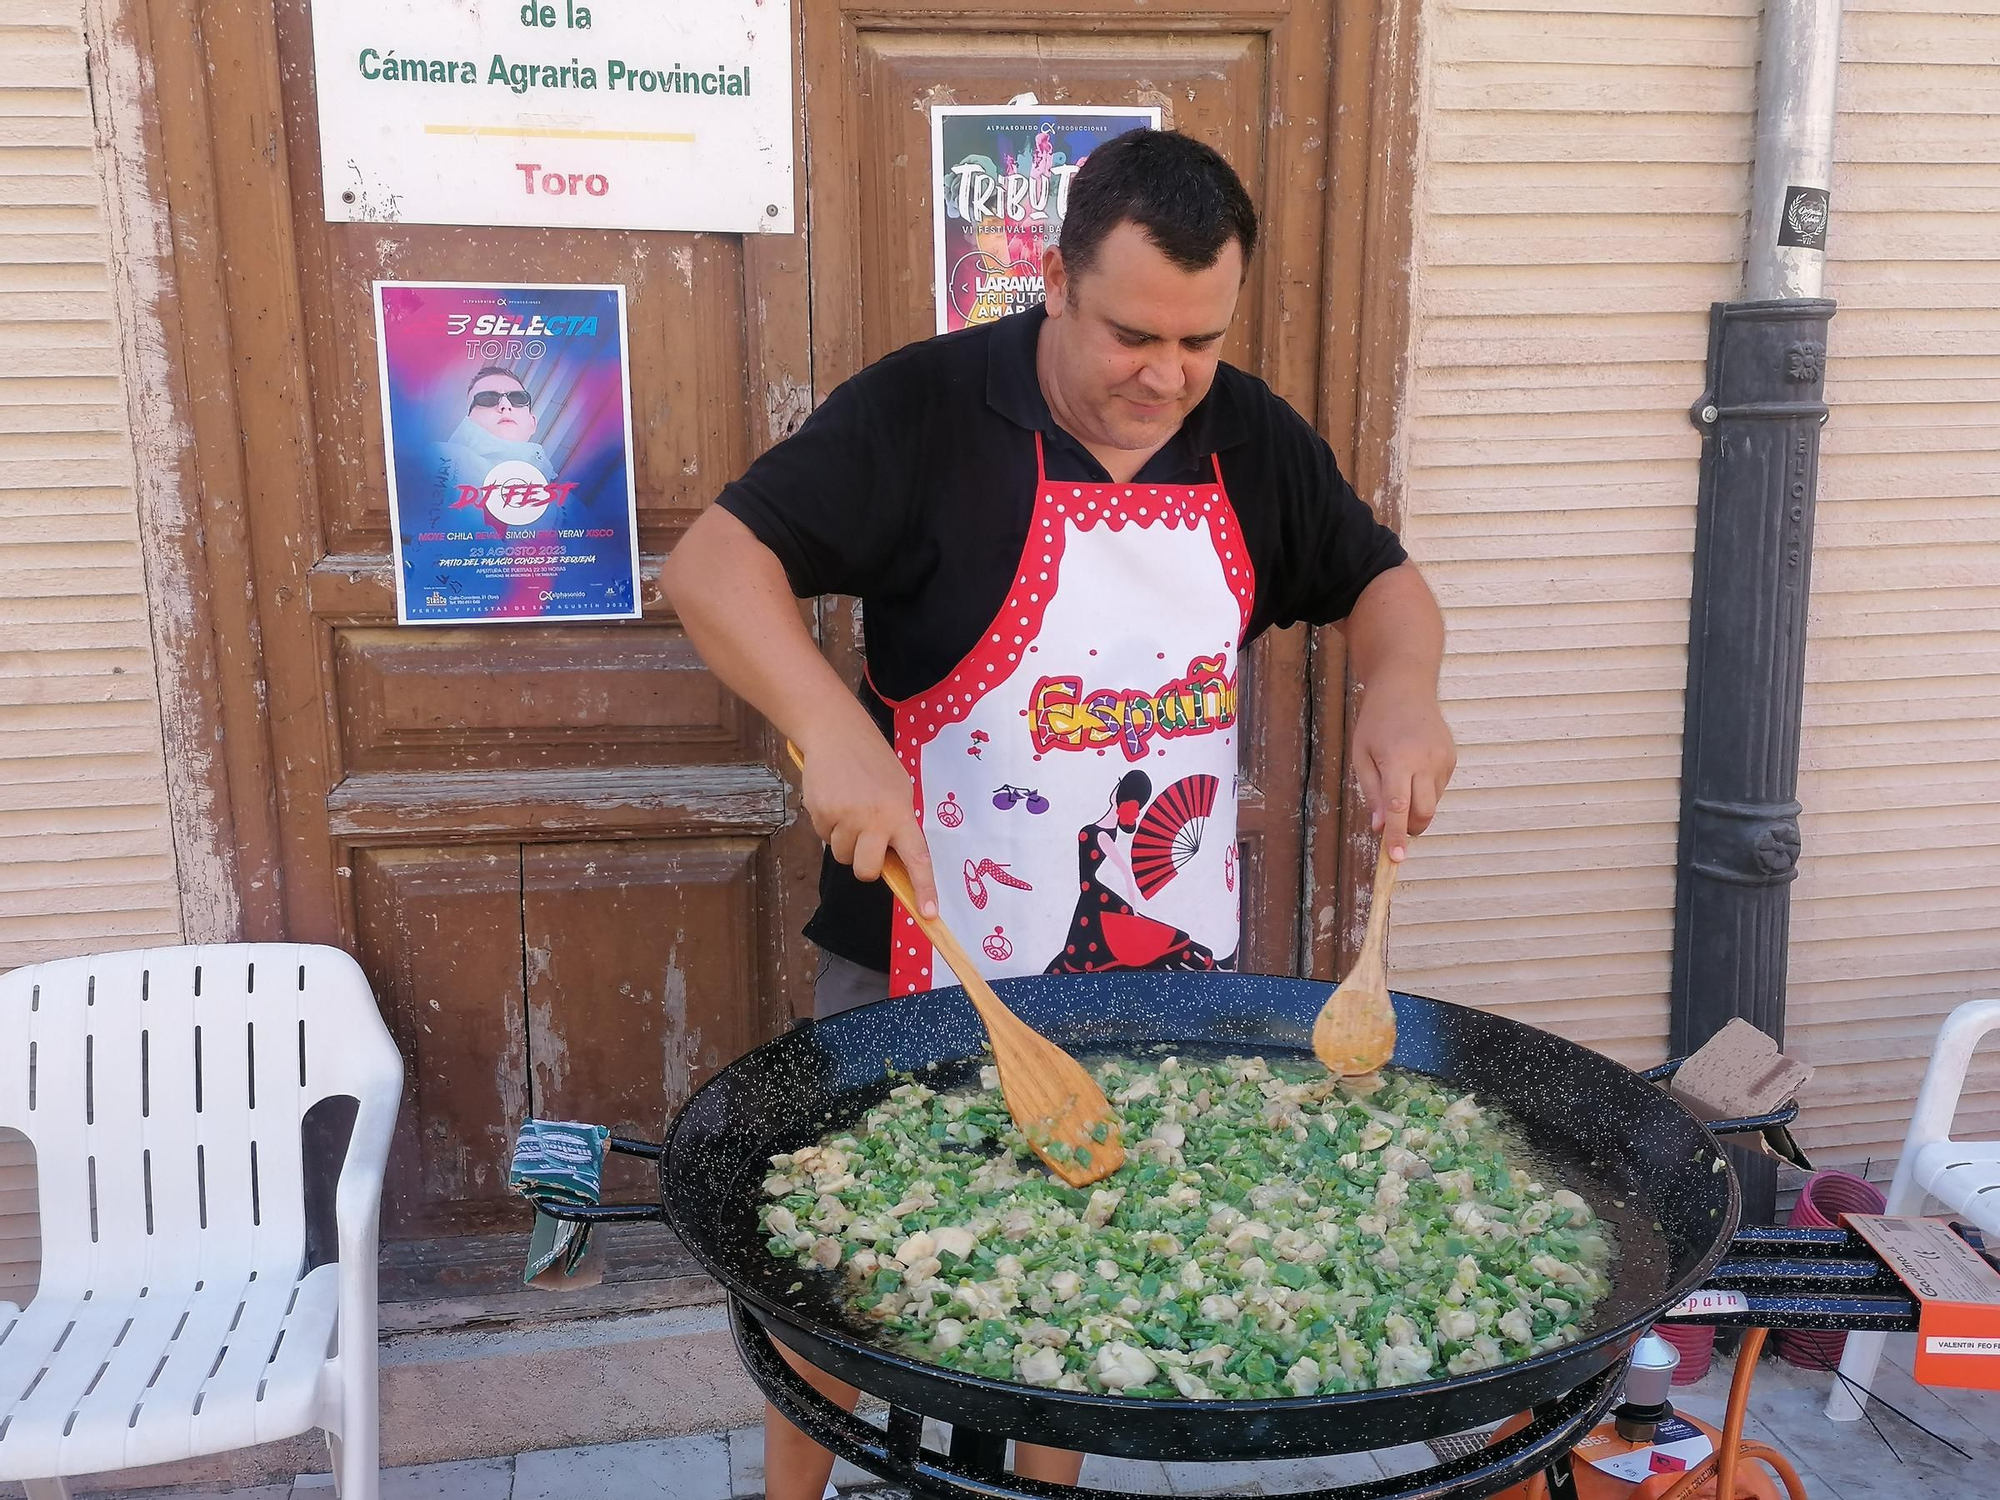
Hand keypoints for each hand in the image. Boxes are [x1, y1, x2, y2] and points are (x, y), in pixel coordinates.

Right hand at [797, 720, 940, 917]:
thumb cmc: (874, 764)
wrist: (837, 734)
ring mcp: (844, 817)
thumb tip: (893, 861)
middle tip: (866, 844)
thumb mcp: (899, 790)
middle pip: (866, 871)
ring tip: (849, 810)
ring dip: (845, 841)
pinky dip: (827, 826)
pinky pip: (823, 837)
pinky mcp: (819, 813)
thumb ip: (898, 824)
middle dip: (865, 865)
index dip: (924, 888)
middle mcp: (874, 819)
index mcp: (901, 813)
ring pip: (842, 855)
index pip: (917, 858)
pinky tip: (833, 800)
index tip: (929, 914)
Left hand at [1350, 672, 1455, 862]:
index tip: (1397, 858)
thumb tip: (1380, 827)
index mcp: (1399, 760)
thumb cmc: (1376, 722)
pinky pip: (1439, 788)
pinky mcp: (1452, 759)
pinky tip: (1413, 766)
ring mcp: (1443, 760)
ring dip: (1416, 805)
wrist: (1406, 687)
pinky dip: (1425, 789)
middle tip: (1393, 824)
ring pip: (1432, 802)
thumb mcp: (1362, 756)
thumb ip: (1372, 793)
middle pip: (1423, 813)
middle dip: (1409, 828)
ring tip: (1399, 777)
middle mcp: (1426, 762)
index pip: (1400, 808)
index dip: (1397, 836)